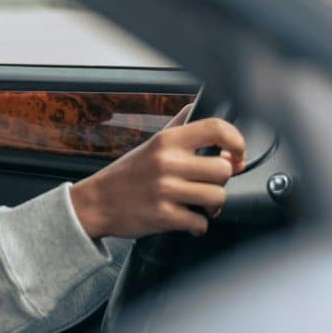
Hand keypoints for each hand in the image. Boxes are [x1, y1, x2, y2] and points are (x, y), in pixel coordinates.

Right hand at [69, 105, 246, 238]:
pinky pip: (200, 222)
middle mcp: (167, 162)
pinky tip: (186, 219)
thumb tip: (196, 107)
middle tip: (208, 185)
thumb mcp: (149, 144)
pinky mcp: (163, 216)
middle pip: (223, 169)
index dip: (237, 142)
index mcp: (167, 141)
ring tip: (198, 204)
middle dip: (221, 181)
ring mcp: (165, 190)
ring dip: (212, 205)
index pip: (216, 129)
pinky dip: (197, 225)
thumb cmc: (126, 174)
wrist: (95, 202)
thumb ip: (177, 126)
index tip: (237, 154)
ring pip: (217, 197)